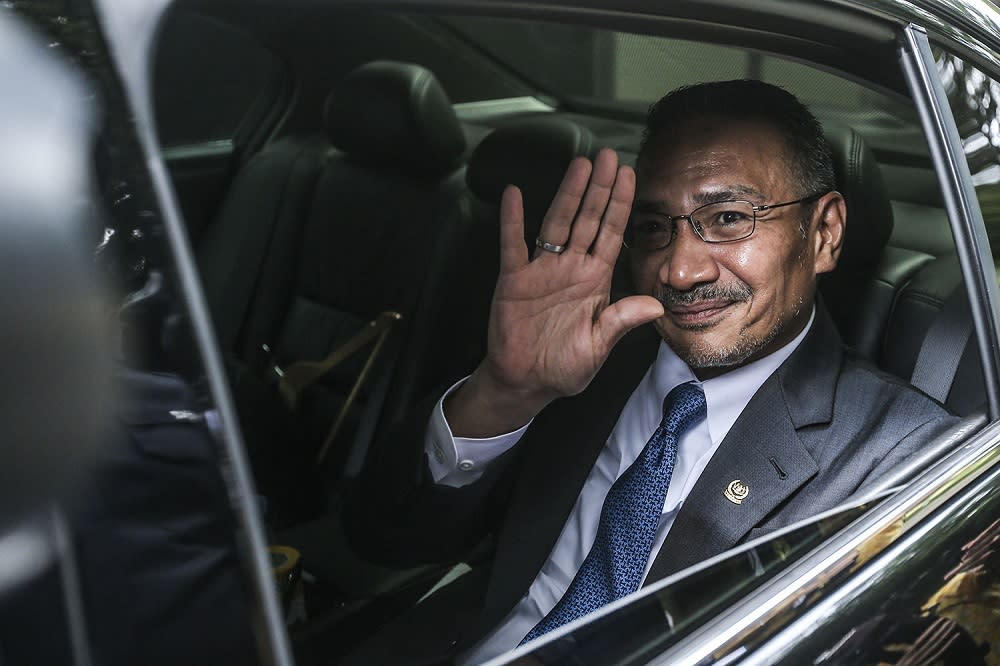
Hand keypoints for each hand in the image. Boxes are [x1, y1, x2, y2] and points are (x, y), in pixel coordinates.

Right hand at [446, 148, 663, 436]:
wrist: (526, 382)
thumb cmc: (563, 367)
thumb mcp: (598, 346)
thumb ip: (622, 321)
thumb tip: (655, 305)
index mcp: (595, 281)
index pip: (612, 235)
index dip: (620, 205)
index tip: (629, 176)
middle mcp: (570, 268)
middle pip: (588, 219)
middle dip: (599, 188)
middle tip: (608, 156)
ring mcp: (542, 270)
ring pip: (557, 223)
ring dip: (568, 194)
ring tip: (579, 165)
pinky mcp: (514, 280)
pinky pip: (513, 245)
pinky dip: (512, 220)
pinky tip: (514, 195)